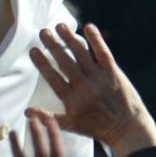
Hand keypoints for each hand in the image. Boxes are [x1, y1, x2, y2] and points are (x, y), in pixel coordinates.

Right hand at [28, 23, 155, 156]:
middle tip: (43, 32)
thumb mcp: (71, 126)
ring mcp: (100, 79)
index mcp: (72, 101)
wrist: (128, 130)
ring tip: (60, 26)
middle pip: (66, 63)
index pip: (53, 78)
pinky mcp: (114, 73)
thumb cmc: (97, 128)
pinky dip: (96, 40)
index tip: (32, 50)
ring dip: (70, 39)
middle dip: (53, 46)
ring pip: (82, 55)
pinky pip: (103, 53)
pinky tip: (88, 26)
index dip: (42, 64)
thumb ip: (49, 118)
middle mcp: (85, 88)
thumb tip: (26, 111)